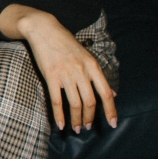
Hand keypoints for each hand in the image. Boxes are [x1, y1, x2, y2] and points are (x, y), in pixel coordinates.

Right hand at [20, 16, 116, 131]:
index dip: (111, 110)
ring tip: (76, 128)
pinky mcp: (51, 76)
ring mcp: (66, 74)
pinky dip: (59, 115)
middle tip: (88, 127)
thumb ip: (98, 77)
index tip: (113, 123)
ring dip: (76, 120)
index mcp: (92, 66)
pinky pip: (56, 101)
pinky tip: (61, 124)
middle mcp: (81, 71)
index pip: (106, 93)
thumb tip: (113, 93)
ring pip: (75, 104)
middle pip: (90, 101)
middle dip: (90, 118)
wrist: (44, 30)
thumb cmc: (66, 44)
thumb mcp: (87, 57)